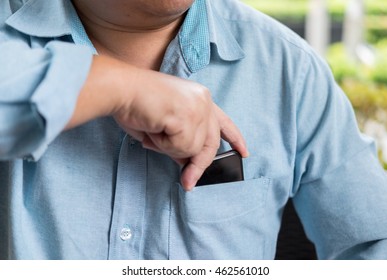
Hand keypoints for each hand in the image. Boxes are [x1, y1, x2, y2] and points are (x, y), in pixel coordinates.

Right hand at [66, 55, 247, 189]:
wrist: (120, 88)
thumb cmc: (136, 104)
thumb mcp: (164, 127)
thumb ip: (180, 142)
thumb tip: (188, 163)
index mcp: (199, 98)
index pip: (223, 122)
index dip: (234, 138)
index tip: (243, 152)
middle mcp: (203, 100)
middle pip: (210, 144)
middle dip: (198, 166)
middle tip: (187, 182)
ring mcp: (197, 108)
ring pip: (192, 149)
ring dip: (168, 147)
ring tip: (153, 130)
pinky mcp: (187, 116)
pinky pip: (181, 147)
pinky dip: (163, 145)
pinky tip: (154, 128)